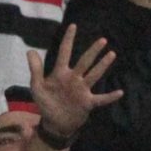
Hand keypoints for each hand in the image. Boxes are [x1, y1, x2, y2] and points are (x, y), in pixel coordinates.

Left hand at [25, 24, 120, 140]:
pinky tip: (120, 92)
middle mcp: (74, 78)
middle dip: (93, 51)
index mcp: (60, 73)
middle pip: (84, 61)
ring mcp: (82, 90)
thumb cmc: (46, 103)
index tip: (73, 26)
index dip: (68, 40)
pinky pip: (101, 98)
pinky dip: (110, 96)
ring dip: (102, 65)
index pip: (65, 52)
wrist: (54, 124)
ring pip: (94, 75)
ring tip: (112, 54)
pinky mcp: (88, 102)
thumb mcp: (37, 87)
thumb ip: (35, 70)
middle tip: (102, 40)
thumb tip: (30, 50)